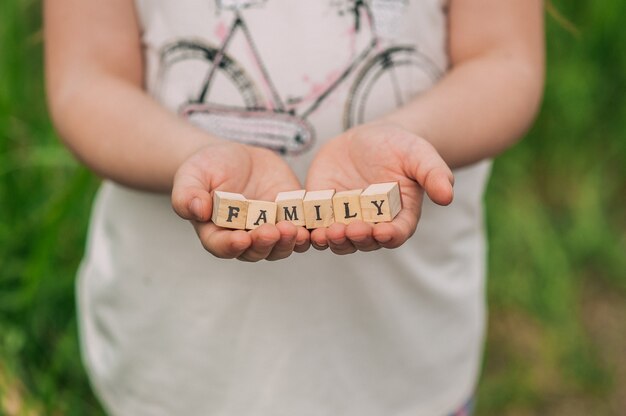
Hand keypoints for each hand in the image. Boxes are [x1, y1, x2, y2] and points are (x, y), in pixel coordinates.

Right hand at [172, 142, 308, 260]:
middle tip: (272, 231)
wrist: (235, 157)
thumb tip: (196, 209)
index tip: (241, 239)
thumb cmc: (207, 168)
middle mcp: (243, 238)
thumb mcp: (192, 175)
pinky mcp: (289, 218)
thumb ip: (188, 194)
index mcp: (216, 232)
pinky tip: (313, 225)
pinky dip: (308, 231)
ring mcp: (268, 230)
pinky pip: (301, 230)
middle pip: (255, 251)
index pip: (222, 246)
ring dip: (288, 242)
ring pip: (280, 246)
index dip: (231, 245)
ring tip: (293, 229)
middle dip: (264, 243)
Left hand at [305, 122, 453, 253]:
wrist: (369, 138)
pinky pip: (315, 224)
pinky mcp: (323, 210)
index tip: (383, 231)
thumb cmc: (400, 147)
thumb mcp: (419, 154)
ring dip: (332, 239)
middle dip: (357, 237)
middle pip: (365, 240)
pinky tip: (303, 225)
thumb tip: (448, 195)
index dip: (390, 235)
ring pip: (338, 239)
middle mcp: (372, 223)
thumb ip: (434, 173)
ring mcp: (346, 219)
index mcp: (399, 216)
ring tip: (326, 231)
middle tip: (349, 230)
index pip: (397, 233)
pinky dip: (309, 228)